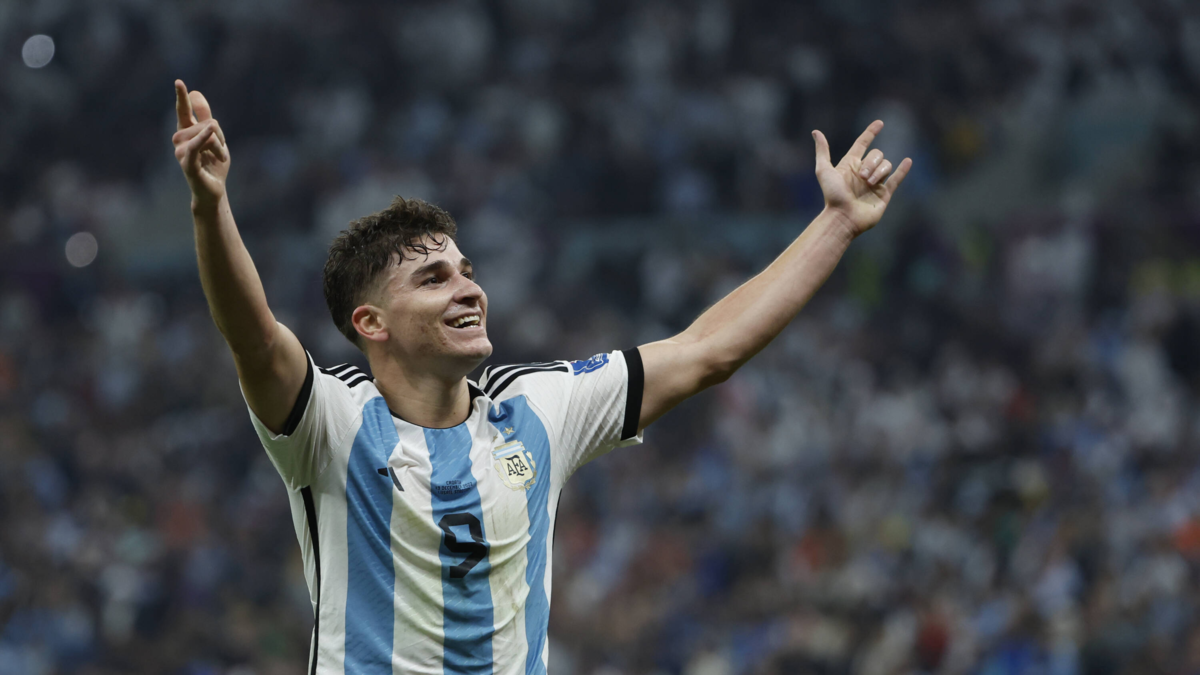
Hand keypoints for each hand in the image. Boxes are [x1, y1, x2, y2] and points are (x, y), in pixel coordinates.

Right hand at [172, 80, 229, 210]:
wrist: (214, 190)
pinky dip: (204, 139)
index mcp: (186, 132)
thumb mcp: (214, 138)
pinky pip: (196, 146)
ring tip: (219, 159)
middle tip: (219, 152)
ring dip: (219, 147)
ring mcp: (181, 152)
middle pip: (208, 123)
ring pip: (208, 134)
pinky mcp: (187, 164)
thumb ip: (206, 117)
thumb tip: (196, 93)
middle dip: (220, 136)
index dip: (182, 96)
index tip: (178, 82)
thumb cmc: (213, 165)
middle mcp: (180, 140)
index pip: (183, 111)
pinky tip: (211, 130)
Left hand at [812, 121, 911, 238]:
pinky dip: (903, 170)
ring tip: (869, 183)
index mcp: (850, 165)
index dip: (870, 133)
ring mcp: (875, 183)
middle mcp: (863, 172)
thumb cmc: (832, 196)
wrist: (843, 217)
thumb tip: (815, 132)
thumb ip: (822, 151)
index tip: (879, 123)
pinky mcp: (884, 194)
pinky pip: (896, 179)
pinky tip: (907, 161)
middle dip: (872, 162)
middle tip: (862, 177)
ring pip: (886, 165)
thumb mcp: (824, 170)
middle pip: (877, 154)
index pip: (862, 144)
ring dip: (879, 171)